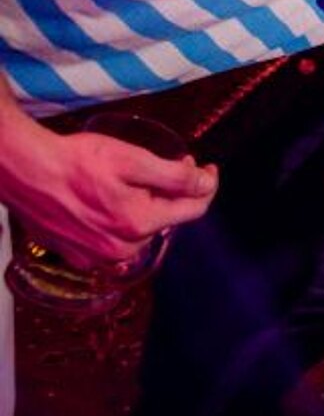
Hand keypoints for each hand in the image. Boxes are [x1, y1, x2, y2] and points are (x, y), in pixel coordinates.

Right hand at [1, 120, 216, 268]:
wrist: (25, 170)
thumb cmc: (75, 161)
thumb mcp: (134, 160)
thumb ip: (175, 177)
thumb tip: (205, 184)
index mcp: (139, 225)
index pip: (193, 211)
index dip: (206, 185)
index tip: (206, 168)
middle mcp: (120, 249)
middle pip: (165, 220)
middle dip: (171, 194)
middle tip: (166, 165)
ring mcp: (95, 256)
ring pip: (138, 231)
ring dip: (144, 207)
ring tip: (130, 180)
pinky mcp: (75, 255)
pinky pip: (111, 239)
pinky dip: (118, 220)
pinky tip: (107, 199)